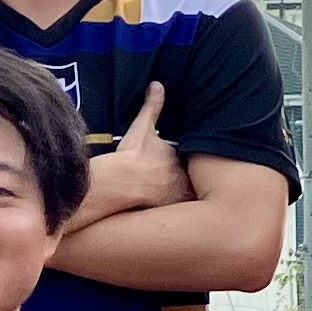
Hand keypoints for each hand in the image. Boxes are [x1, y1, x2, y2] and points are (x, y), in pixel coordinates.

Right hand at [88, 85, 187, 216]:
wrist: (120, 184)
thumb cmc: (131, 157)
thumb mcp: (143, 129)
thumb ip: (152, 107)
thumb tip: (158, 85)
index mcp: (180, 162)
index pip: (190, 165)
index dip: (186, 168)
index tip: (176, 169)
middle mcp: (184, 182)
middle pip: (191, 185)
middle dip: (190, 187)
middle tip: (177, 188)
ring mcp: (177, 200)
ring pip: (186, 202)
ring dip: (184, 204)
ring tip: (175, 207)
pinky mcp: (167, 217)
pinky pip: (175, 220)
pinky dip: (174, 220)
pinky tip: (171, 225)